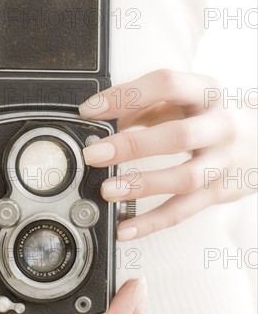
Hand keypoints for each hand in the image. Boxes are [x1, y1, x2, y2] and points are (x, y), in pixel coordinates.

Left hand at [80, 69, 256, 240]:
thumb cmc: (213, 118)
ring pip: (184, 178)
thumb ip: (148, 107)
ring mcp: (222, 162)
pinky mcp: (219, 192)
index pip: (166, 85)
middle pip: (178, 135)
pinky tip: (125, 228)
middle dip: (132, 146)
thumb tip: (104, 121)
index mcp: (207, 94)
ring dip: (142, 186)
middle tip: (95, 154)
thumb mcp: (186, 101)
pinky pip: (183, 211)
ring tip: (107, 191)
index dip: (126, 95)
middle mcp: (219, 126)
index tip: (90, 109)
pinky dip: (151, 223)